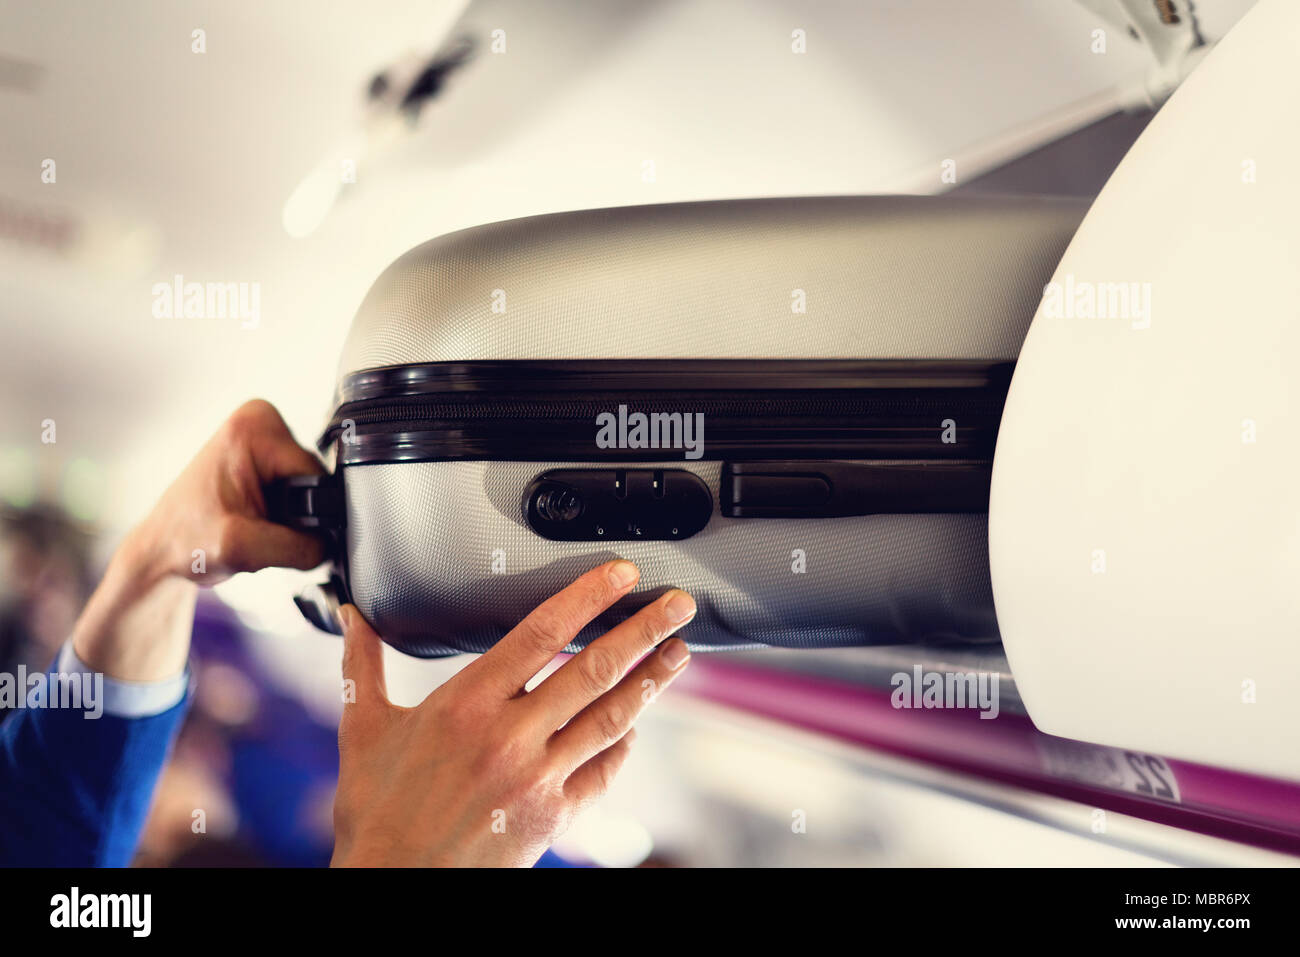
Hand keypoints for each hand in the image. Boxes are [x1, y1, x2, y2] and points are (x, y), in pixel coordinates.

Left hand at [72, 399, 326, 680]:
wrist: (161, 550)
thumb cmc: (185, 540)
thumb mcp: (244, 550)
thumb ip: (301, 547)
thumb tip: (335, 544)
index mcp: (254, 427)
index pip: (316, 476)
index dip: (305, 515)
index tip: (267, 527)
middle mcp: (260, 420)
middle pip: (314, 482)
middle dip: (294, 516)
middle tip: (256, 530)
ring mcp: (261, 436)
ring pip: (309, 490)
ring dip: (288, 518)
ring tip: (252, 527)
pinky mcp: (262, 455)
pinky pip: (297, 490)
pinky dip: (281, 514)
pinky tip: (255, 520)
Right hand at [331, 560, 694, 866]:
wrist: (395, 885)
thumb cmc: (378, 812)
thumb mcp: (363, 728)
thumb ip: (362, 664)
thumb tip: (351, 616)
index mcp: (466, 704)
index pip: (541, 632)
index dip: (589, 596)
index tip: (621, 574)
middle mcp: (510, 736)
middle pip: (593, 669)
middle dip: (644, 631)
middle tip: (679, 605)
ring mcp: (538, 777)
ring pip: (611, 717)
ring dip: (652, 681)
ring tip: (678, 653)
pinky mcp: (554, 816)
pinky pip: (602, 770)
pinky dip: (623, 743)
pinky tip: (636, 723)